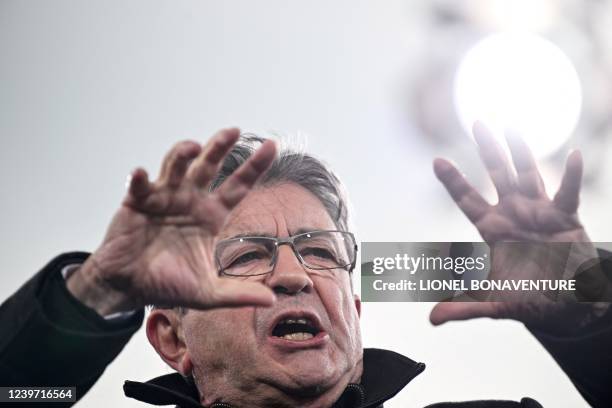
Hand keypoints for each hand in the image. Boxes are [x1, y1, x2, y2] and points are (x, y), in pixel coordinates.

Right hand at [66, 128, 276, 315]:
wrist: (129, 287)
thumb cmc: (168, 284)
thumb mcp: (208, 293)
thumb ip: (238, 294)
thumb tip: (271, 301)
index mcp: (211, 215)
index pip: (238, 186)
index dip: (254, 167)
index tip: (272, 146)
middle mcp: (190, 200)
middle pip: (208, 166)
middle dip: (220, 147)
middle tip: (234, 131)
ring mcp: (164, 197)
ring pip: (176, 166)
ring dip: (182, 154)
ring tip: (193, 147)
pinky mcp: (136, 202)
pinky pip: (139, 185)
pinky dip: (139, 178)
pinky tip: (141, 174)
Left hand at [430, 122, 608, 332]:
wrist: (566, 304)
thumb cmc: (528, 297)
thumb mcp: (493, 302)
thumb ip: (464, 306)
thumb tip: (432, 319)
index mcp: (491, 229)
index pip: (467, 200)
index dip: (453, 181)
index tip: (436, 160)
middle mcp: (512, 213)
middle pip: (497, 175)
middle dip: (488, 149)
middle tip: (477, 121)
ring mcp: (539, 211)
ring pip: (528, 174)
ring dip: (522, 151)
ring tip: (513, 126)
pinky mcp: (566, 217)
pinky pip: (568, 193)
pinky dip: (571, 176)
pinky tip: (572, 156)